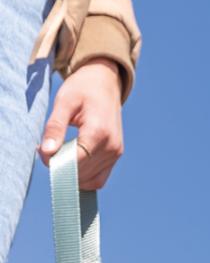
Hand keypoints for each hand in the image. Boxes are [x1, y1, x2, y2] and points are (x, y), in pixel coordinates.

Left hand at [39, 59, 124, 189]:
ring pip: (89, 179)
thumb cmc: (82, 89)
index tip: (40, 150)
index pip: (75, 161)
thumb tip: (47, 152)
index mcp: (99, 131)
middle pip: (80, 172)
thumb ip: (55, 127)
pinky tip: (70, 160)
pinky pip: (98, 179)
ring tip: (58, 152)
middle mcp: (111, 146)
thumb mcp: (64, 102)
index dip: (55, 162)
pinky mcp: (115, 156)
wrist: (105, 82)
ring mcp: (115, 153)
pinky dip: (82, 177)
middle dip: (59, 166)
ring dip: (70, 173)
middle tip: (46, 148)